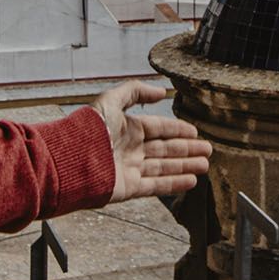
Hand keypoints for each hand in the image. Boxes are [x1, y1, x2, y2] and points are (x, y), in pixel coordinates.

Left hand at [92, 79, 209, 201]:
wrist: (70, 160)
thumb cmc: (87, 130)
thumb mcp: (111, 101)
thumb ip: (135, 91)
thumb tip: (161, 91)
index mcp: (127, 129)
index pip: (158, 128)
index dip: (177, 129)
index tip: (195, 132)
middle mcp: (130, 149)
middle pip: (165, 148)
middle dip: (187, 149)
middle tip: (208, 149)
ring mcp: (131, 169)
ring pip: (164, 167)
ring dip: (185, 165)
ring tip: (205, 165)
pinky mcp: (129, 188)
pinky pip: (157, 186)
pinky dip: (175, 183)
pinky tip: (191, 181)